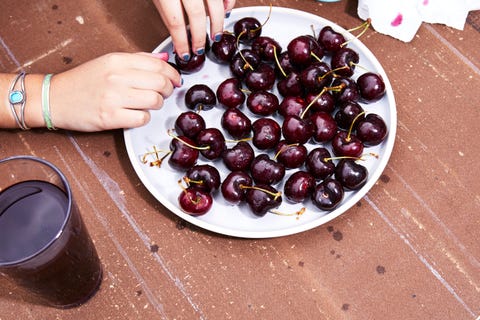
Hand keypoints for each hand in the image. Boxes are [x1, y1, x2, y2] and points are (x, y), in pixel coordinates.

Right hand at [50, 52, 180, 131]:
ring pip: (154, 101)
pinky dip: (143, 118)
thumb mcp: (108, 62)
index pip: (158, 66)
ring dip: (156, 105)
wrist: (55, 99)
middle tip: (164, 94)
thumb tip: (164, 61)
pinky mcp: (110, 117)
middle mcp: (117, 77)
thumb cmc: (82, 82)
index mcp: (118, 61)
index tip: (175, 80)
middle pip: (160, 84)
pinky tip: (136, 114)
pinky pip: (142, 118)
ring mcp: (113, 97)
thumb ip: (138, 60)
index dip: (173, 75)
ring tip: (148, 104)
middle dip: (168, 90)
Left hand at [153, 0, 235, 59]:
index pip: (175, 22)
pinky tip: (225, 12)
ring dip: (217, 24)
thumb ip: (166, 12)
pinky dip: (228, 3)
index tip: (184, 53)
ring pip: (215, 5)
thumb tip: (177, 36)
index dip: (181, 42)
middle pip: (196, 15)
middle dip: (199, 36)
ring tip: (215, 36)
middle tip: (199, 48)